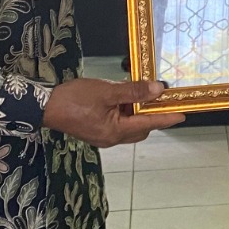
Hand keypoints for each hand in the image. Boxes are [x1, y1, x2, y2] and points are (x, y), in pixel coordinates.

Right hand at [42, 78, 184, 145]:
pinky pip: (118, 124)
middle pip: (141, 128)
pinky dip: (125, 113)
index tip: (183, 115)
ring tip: (142, 95)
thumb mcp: (106, 91)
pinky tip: (123, 99)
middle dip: (152, 116)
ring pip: (129, 126)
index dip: (167, 118)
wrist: (45, 107)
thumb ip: (132, 91)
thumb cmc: (74, 98)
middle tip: (161, 99)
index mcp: (116, 131)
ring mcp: (103, 137)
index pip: (149, 123)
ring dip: (138, 113)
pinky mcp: (96, 131)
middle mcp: (112, 138)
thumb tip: (157, 90)